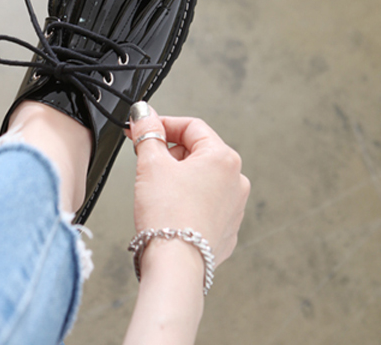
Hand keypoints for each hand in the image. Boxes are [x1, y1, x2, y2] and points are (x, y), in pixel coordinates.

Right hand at [128, 103, 249, 266]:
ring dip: (178, 176)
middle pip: (197, 151)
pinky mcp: (226, 228)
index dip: (163, 124)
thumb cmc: (168, 215)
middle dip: (169, 152)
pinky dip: (186, 199)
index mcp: (223, 158)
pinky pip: (204, 203)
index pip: (191, 126)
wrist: (175, 265)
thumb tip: (144, 115)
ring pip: (201, 178)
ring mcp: (234, 207)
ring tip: (156, 189)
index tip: (143, 128)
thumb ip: (147, 132)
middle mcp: (236, 180)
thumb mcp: (151, 163)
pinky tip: (169, 208)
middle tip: (146, 159)